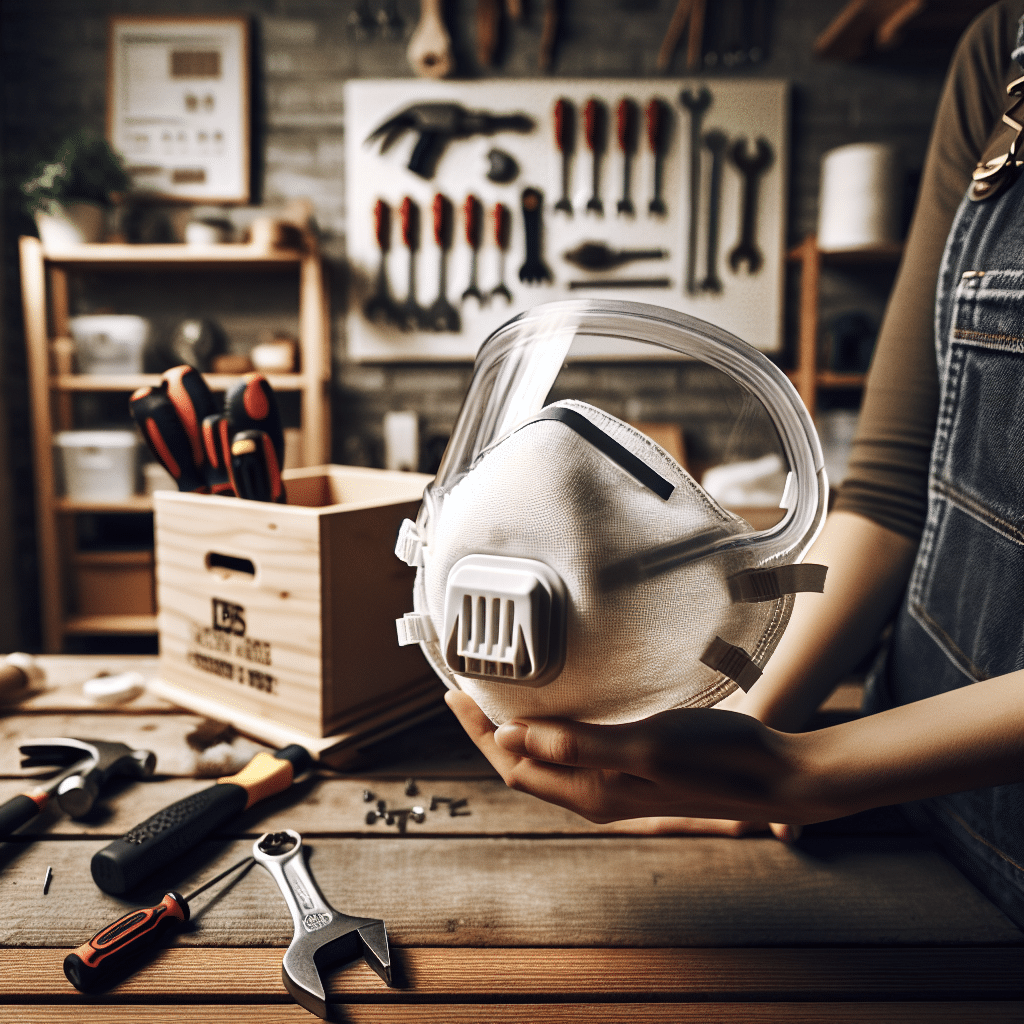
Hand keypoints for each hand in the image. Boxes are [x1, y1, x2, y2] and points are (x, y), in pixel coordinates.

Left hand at [445, 689, 814, 834]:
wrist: (775, 775)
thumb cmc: (716, 759)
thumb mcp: (644, 748)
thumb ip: (579, 745)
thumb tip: (511, 736)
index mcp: (592, 793)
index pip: (514, 766)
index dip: (479, 733)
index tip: (455, 694)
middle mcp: (597, 793)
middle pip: (524, 764)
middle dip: (489, 730)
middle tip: (467, 688)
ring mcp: (616, 782)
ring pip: (548, 758)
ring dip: (518, 728)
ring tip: (500, 692)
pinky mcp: (634, 766)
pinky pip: (575, 750)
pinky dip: (553, 726)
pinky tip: (558, 703)